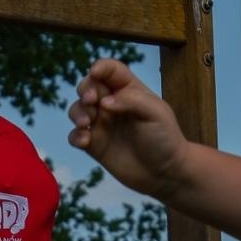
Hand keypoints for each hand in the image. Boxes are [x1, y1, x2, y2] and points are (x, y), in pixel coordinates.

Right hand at [68, 59, 190, 198]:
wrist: (165, 173)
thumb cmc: (165, 139)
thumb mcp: (155, 113)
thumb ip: (130, 100)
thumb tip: (103, 102)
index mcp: (129, 90)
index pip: (110, 70)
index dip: (100, 67)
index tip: (95, 73)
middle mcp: (112, 104)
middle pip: (89, 86)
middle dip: (85, 90)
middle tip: (91, 101)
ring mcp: (102, 125)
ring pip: (77, 109)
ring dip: (77, 113)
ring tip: (86, 123)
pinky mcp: (94, 145)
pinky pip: (76, 136)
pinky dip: (75, 136)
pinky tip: (85, 141)